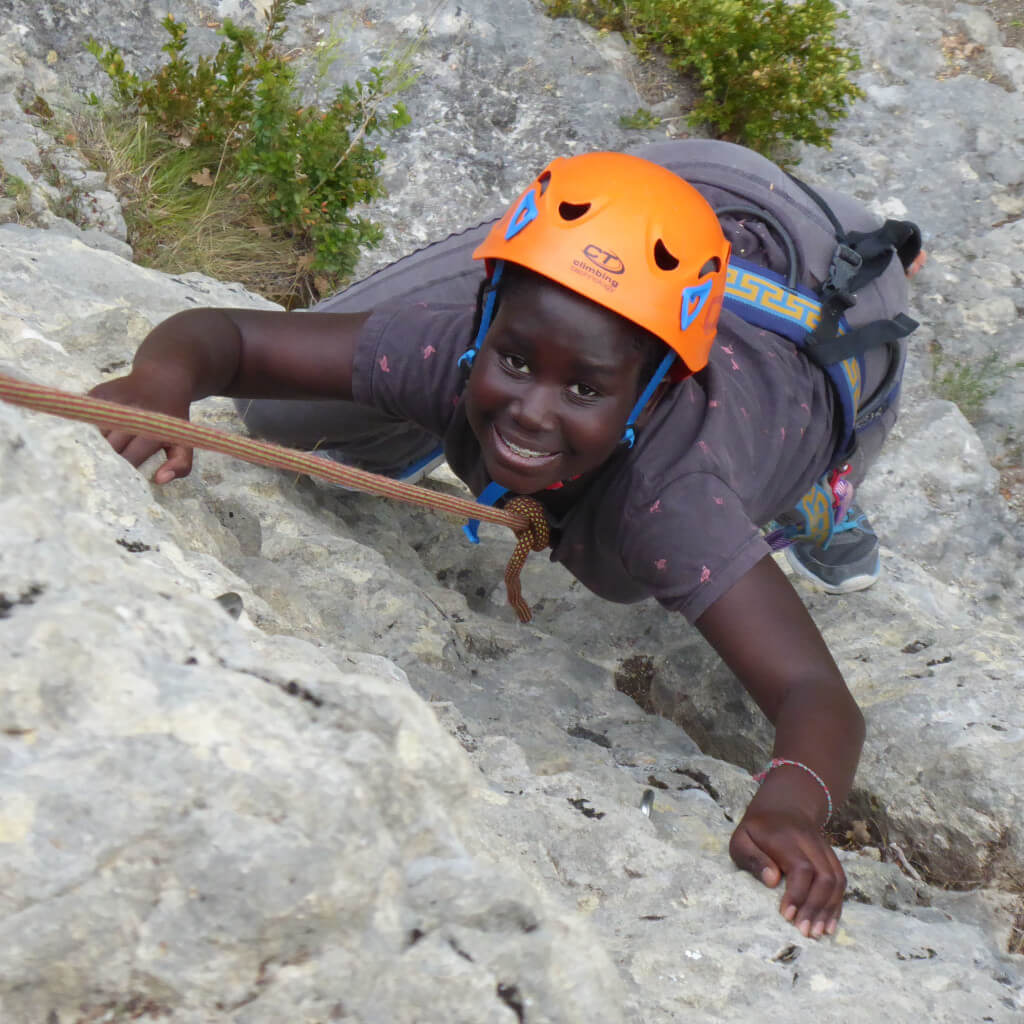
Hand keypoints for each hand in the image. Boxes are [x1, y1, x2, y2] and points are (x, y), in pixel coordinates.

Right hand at [88, 367, 194, 482]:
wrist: (163, 379)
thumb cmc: (171, 420)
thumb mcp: (185, 441)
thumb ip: (181, 465)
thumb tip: (158, 480)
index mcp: (154, 429)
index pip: (130, 458)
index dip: (124, 470)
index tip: (122, 476)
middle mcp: (133, 413)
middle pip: (109, 447)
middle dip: (109, 458)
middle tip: (108, 465)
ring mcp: (114, 401)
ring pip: (95, 434)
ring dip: (98, 443)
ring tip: (105, 446)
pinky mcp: (99, 392)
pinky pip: (88, 418)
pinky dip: (91, 426)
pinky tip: (101, 427)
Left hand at [729, 790, 845, 938]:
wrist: (784, 806)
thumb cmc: (757, 830)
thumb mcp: (742, 839)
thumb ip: (753, 858)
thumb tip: (772, 881)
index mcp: (785, 838)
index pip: (801, 867)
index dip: (798, 894)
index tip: (787, 916)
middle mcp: (810, 842)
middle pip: (824, 876)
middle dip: (816, 907)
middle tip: (805, 932)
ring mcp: (824, 849)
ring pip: (837, 880)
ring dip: (829, 909)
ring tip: (819, 933)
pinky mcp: (830, 857)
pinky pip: (841, 880)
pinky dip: (837, 903)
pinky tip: (830, 923)